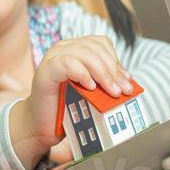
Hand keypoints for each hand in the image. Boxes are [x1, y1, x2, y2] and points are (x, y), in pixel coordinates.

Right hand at [9, 36, 133, 169]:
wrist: (42, 125)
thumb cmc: (67, 107)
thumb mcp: (91, 92)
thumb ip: (104, 82)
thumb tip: (127, 82)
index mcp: (75, 49)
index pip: (101, 43)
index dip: (116, 61)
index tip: (127, 80)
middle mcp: (63, 48)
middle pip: (95, 48)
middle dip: (113, 70)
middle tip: (123, 90)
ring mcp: (53, 57)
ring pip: (84, 53)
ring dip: (103, 74)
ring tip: (112, 92)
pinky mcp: (45, 71)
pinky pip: (67, 64)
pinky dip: (83, 74)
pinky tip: (90, 88)